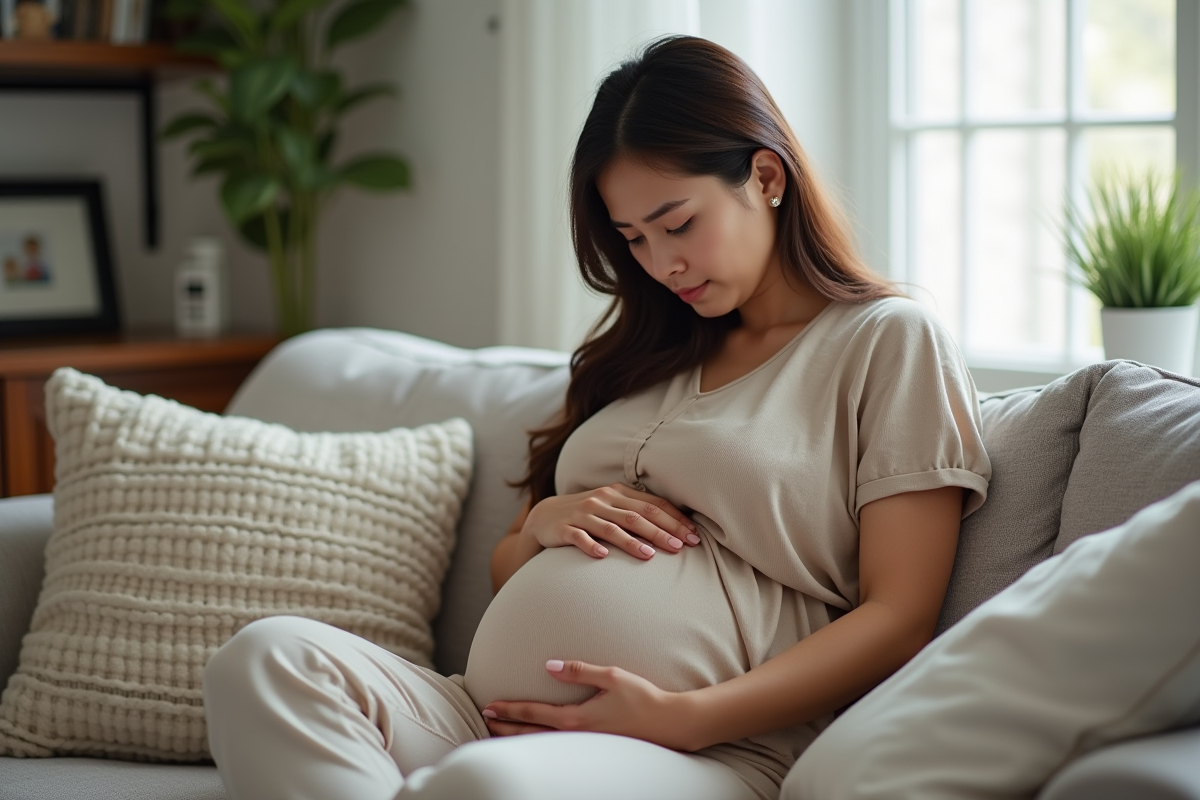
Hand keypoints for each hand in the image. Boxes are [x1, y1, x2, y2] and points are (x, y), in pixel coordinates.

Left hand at [481, 660, 698, 750]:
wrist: (669, 723)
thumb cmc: (643, 698)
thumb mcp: (611, 676)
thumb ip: (578, 670)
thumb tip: (548, 665)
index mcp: (577, 719)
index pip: (535, 714)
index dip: (510, 710)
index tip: (490, 706)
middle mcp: (577, 736)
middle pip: (532, 735)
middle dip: (506, 727)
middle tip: (485, 720)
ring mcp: (585, 745)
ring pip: (543, 744)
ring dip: (519, 737)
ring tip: (500, 731)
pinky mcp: (594, 748)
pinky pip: (558, 747)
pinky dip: (539, 742)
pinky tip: (535, 737)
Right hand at [522, 483, 700, 560]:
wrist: (544, 517)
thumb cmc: (587, 515)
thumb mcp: (612, 507)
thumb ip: (637, 512)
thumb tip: (676, 527)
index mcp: (617, 493)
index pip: (652, 504)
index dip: (674, 519)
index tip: (693, 536)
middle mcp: (602, 500)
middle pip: (636, 515)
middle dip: (660, 531)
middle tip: (681, 546)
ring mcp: (582, 514)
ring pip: (611, 527)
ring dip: (631, 541)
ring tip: (649, 555)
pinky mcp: (564, 529)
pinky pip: (579, 537)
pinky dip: (591, 545)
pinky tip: (604, 556)